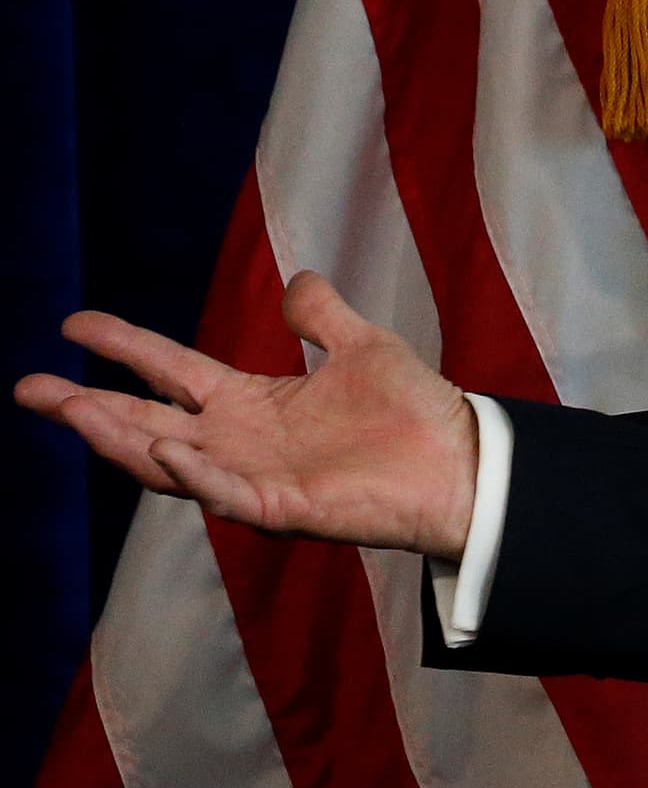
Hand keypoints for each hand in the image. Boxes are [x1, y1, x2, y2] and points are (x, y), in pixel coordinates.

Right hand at [14, 273, 479, 559]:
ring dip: (121, 439)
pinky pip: (230, 493)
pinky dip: (198, 475)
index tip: (72, 324)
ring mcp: (257, 477)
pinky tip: (168, 450)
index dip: (124, 347)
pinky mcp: (286, 508)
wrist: (465, 463)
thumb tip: (298, 279)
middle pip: (146, 421)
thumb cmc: (417, 414)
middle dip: (86, 408)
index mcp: (252, 404)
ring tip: (73, 412)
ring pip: (170, 462)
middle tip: (28, 388)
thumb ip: (323, 317)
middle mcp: (240, 443)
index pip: (169, 371)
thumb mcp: (363, 348)